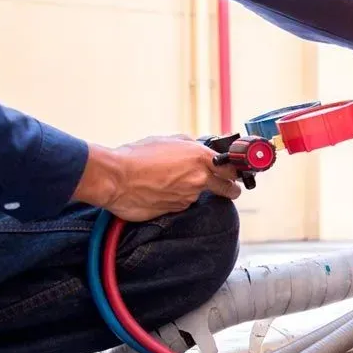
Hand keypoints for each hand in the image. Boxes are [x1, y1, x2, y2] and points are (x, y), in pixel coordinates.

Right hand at [72, 135, 240, 222]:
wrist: (115, 178)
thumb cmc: (137, 156)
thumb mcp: (168, 140)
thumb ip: (189, 145)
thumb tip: (198, 147)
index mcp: (200, 158)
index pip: (232, 169)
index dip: (236, 172)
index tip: (236, 174)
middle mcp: (199, 180)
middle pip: (228, 189)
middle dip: (228, 188)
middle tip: (223, 186)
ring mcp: (188, 198)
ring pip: (198, 196)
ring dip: (190, 191)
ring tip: (170, 182)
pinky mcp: (175, 211)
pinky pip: (180, 204)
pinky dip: (174, 199)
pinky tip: (160, 191)